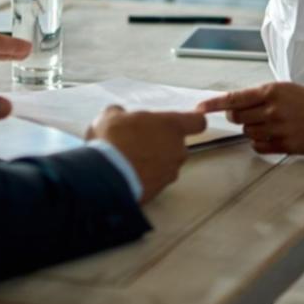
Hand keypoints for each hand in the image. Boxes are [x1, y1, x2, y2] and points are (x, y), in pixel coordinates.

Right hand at [87, 105, 206, 202]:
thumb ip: (122, 113)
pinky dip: (146, 176)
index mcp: (172, 126)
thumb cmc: (113, 140)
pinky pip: (156, 180)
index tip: (189, 119)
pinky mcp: (160, 190)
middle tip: (140, 140)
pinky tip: (127, 173)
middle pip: (178, 144)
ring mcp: (170, 172)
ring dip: (154, 161)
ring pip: (167, 163)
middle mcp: (178, 150)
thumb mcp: (111, 116)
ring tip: (130, 159)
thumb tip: (119, 114)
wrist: (106, 176)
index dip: (193, 120)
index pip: (198, 122)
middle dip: (162, 142)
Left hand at [197, 82, 303, 155]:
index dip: (213, 104)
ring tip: (271, 123)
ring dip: (253, 129)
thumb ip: (258, 95)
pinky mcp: (284, 144)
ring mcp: (278, 128)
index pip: (234, 98)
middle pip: (236, 117)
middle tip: (253, 114)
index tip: (199, 108)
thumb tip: (232, 105)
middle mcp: (272, 109)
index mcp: (271, 91)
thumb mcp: (284, 89)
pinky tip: (274, 135)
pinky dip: (261, 142)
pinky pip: (258, 146)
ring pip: (247, 132)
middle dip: (238, 116)